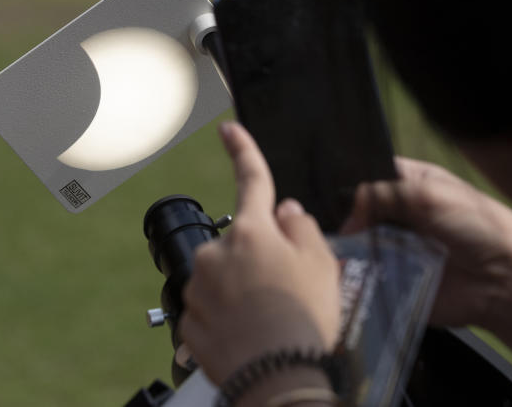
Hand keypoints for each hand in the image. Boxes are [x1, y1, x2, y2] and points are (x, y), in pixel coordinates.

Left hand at [180, 122, 339, 386]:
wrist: (278, 381)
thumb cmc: (304, 321)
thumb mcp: (322, 266)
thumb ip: (303, 228)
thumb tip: (286, 213)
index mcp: (252, 231)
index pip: (251, 179)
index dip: (242, 149)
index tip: (228, 129)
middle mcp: (217, 253)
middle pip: (240, 243)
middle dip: (258, 258)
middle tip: (284, 290)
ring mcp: (199, 289)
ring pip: (223, 279)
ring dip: (242, 291)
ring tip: (270, 320)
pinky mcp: (189, 322)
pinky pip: (211, 311)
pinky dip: (228, 320)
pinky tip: (250, 336)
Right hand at [341, 157, 511, 328]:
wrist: (504, 280)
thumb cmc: (477, 225)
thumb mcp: (428, 193)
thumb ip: (382, 193)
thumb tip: (347, 217)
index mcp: (410, 183)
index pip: (369, 174)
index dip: (350, 180)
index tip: (330, 190)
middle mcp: (400, 214)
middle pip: (358, 211)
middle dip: (345, 218)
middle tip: (328, 224)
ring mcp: (395, 248)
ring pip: (357, 244)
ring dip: (347, 248)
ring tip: (332, 250)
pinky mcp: (394, 280)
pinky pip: (365, 276)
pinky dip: (353, 275)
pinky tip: (341, 272)